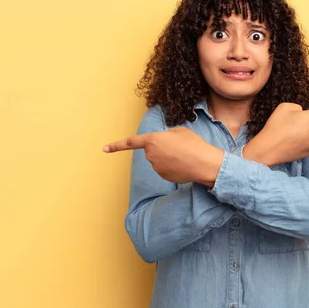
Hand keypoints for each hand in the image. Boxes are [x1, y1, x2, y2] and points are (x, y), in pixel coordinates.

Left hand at [102, 127, 224, 186]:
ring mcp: (156, 167)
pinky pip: (165, 169)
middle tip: (180, 146)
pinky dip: (173, 166)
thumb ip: (166, 135)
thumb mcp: (180, 131)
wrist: (204, 163)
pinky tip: (184, 164)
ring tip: (184, 155)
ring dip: (169, 157)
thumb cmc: (193, 144)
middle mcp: (150, 155)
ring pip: (159, 160)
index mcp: (152, 140)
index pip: (131, 142)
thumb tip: (164, 143)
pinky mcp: (163, 176)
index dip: (117, 145)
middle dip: (162, 148)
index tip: (104, 148)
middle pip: (152, 150)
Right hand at [243, 103, 308, 166]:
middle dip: (307, 122)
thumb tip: (303, 115)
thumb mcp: (285, 107)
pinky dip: (301, 141)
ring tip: (288, 134)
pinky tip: (290, 142)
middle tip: (290, 124)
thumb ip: (299, 108)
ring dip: (303, 132)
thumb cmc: (276, 126)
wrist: (269, 149)